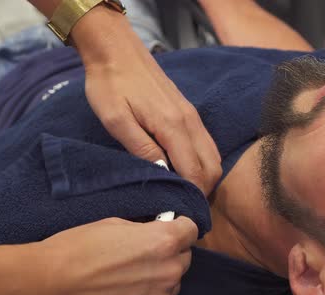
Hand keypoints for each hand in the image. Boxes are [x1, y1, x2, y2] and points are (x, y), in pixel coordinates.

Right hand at [32, 217, 197, 294]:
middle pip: (183, 260)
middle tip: (141, 257)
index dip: (179, 228)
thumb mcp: (113, 224)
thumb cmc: (75, 250)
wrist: (46, 289)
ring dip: (156, 281)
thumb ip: (143, 231)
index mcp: (164, 242)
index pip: (191, 231)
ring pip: (169, 286)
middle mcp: (169, 272)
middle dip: (168, 256)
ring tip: (126, 281)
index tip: (171, 230)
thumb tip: (154, 232)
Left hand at [72, 6, 221, 194]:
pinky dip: (203, 162)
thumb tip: (162, 174)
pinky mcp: (188, 112)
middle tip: (184, 207)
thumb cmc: (111, 85)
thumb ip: (141, 148)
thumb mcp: (116, 120)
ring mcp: (192, 115)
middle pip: (212, 167)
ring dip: (205, 177)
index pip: (195, 172)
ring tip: (185, 193)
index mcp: (173, 126)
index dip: (193, 196)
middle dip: (204, 190)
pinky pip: (206, 143)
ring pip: (213, 156)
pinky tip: (185, 169)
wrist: (117, 51)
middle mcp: (190, 121)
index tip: (182, 213)